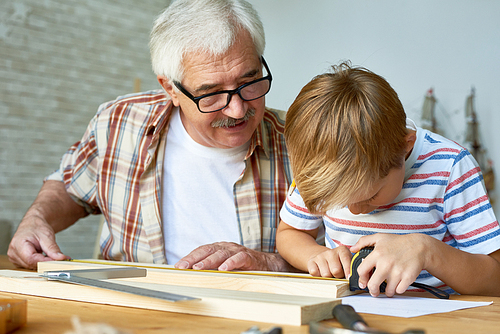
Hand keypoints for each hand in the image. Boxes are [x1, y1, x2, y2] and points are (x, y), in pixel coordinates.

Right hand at [8, 214, 69, 269]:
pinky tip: (46, 257)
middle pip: (32, 264)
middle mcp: (14, 253)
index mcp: (18, 245)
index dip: (46, 262)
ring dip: (44, 264)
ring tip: (52, 256)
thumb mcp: (47, 235)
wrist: (32, 225)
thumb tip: (61, 258)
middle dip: (47, 263)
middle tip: (60, 260)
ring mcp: (15, 258)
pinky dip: (41, 263)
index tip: (58, 262)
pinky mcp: (19, 262)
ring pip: (32, 267)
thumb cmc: (36, 228)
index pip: (32, 259)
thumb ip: (53, 248)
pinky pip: (31, 266)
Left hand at [174, 242, 290, 271]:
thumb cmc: (242, 266)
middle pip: (208, 250)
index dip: (190, 257)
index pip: (201, 250)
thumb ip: (210, 268)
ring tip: (198, 268)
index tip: (178, 266)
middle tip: (184, 266)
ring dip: (208, 261)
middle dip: (194, 258)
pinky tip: (223, 268)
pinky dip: (230, 263)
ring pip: (221, 254)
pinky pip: (238, 258)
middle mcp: (226, 247)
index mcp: (218, 248)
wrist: (266, 265)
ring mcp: (237, 251)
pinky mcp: (248, 257)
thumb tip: (190, 274)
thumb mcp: (224, 266)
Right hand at [307, 246, 351, 277]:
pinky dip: (318, 276)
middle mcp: (330, 252)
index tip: (349, 278)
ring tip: (329, 273)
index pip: (346, 260)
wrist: (319, 255)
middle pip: (336, 270)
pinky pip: (315, 274)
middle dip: (338, 276)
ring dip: (328, 277)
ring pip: (326, 274)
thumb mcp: (345, 261)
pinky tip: (321, 272)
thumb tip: (354, 278)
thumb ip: (351, 267)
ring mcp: (320, 256)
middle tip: (338, 274)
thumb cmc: (336, 262)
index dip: (348, 271)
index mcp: (342, 250)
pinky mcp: (311, 262)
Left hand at [350, 233, 427, 296]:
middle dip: (372, 291)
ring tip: (388, 286)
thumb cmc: (398, 242)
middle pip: (373, 285)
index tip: (363, 282)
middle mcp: (386, 264)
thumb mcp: (379, 237)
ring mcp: (397, 272)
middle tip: (373, 291)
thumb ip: (363, 241)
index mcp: (377, 254)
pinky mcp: (408, 277)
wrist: (419, 246)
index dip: (361, 278)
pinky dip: (398, 289)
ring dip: (387, 291)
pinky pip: (399, 290)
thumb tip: (352, 249)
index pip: (361, 271)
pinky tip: (398, 283)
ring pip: (388, 291)